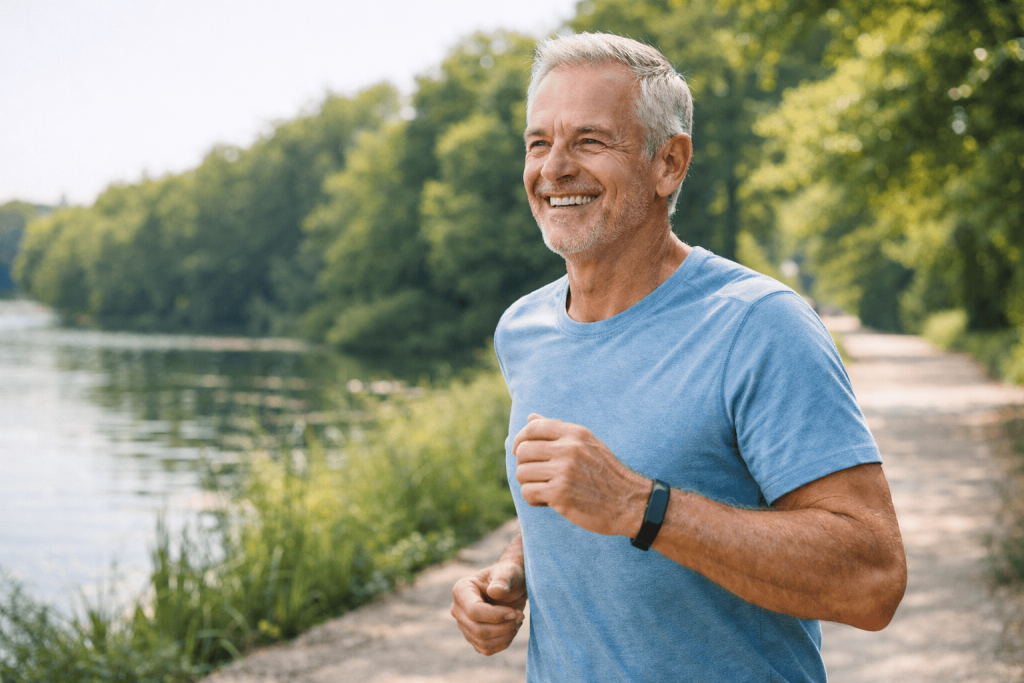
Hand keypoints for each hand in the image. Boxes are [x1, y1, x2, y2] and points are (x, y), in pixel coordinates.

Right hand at [450, 560, 526, 655]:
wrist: (513, 586)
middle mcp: (458, 609)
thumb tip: (495, 591)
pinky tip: (512, 629)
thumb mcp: (509, 572)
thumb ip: (503, 579)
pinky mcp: (473, 637)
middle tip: (520, 616)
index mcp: (461, 590)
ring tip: (518, 620)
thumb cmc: (509, 575)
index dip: (496, 616)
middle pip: (478, 630)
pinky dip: (503, 643)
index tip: (515, 612)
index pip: (474, 611)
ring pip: (482, 642)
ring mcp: (464, 624)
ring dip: (505, 635)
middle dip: (504, 627)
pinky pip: (486, 649)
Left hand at [512, 414, 649, 536]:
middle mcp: (568, 449)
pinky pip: (528, 492)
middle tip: (535, 475)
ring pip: (522, 473)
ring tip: (543, 489)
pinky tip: (546, 501)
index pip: (533, 428)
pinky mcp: (560, 494)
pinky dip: (533, 499)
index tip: (520, 452)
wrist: (628, 503)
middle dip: (524, 465)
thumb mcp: (587, 443)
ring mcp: (564, 471)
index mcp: (574, 434)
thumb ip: (558, 430)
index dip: (520, 439)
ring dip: (528, 484)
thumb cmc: (606, 473)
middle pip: (523, 451)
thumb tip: (530, 417)